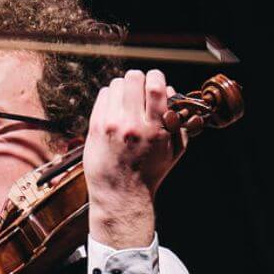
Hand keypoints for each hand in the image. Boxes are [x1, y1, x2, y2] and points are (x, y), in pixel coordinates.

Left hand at [82, 69, 188, 247]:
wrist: (120, 194)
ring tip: (126, 101)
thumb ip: (178, 121)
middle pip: (134, 78)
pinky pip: (103, 96)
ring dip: (124, 88)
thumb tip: (171, 92)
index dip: (156, 78)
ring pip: (116, 84)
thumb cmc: (150, 172)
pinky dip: (110, 97)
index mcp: (155, 129)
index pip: (156, 86)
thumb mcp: (175, 150)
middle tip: (139, 90)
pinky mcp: (95, 128)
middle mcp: (132, 124)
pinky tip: (114, 108)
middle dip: (139, 80)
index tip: (156, 82)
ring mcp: (111, 125)